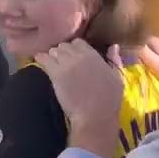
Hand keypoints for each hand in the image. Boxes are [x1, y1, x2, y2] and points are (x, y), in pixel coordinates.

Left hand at [36, 39, 122, 155]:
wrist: (95, 115)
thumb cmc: (109, 99)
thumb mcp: (117, 77)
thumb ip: (114, 59)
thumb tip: (113, 46)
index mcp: (93, 55)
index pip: (78, 42)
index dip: (75, 49)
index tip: (74, 56)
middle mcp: (79, 56)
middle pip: (64, 46)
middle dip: (63, 52)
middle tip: (63, 62)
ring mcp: (66, 64)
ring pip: (53, 51)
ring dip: (53, 56)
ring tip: (54, 65)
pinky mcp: (55, 74)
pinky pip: (43, 59)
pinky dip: (41, 59)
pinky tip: (40, 62)